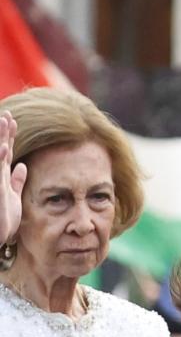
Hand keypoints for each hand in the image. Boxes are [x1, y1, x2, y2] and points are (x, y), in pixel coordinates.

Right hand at [0, 113, 26, 246]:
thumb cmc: (4, 221)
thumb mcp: (14, 198)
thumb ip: (17, 182)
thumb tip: (23, 166)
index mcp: (2, 177)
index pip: (6, 152)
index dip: (9, 136)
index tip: (13, 121)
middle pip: (0, 150)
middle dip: (3, 132)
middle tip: (8, 115)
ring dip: (1, 140)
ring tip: (5, 123)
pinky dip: (1, 160)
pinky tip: (5, 149)